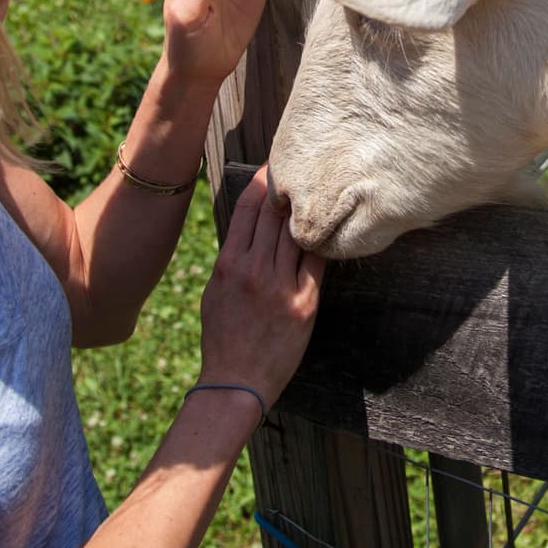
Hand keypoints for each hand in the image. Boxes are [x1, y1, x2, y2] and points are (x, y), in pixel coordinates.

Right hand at [198, 166, 324, 405]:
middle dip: (287, 187)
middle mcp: (254, 270)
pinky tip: (331, 226)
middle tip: (302, 165)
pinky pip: (317, 262)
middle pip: (275, 214)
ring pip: (298, 233)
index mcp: (228, 264)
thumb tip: (249, 229)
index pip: (247, 209)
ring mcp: (281, 286)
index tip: (271, 167)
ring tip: (320, 188)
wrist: (237, 382)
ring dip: (308, 210)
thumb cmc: (222, 337)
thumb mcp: (215, 291)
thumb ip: (232, 258)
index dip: (260, 182)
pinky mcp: (305, 303)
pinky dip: (323, 242)